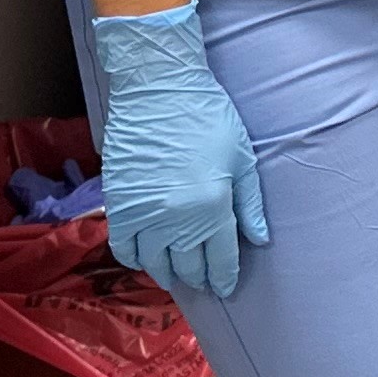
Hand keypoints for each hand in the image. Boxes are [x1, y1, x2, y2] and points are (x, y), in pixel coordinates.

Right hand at [87, 2, 269, 300]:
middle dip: (198, 279)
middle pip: (188, 267)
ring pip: (156, 264)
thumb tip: (259, 239)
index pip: (220, 261)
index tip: (225, 287)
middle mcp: (177, 220)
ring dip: (168, 274)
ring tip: (176, 275)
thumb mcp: (241, 157)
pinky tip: (147, 256)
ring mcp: (145, 216)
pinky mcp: (118, 207)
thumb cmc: (208, 117)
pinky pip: (124, 249)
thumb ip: (250, 203)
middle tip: (203, 281)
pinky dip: (136, 259)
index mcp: (213, 208)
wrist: (159, 89)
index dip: (224, 278)